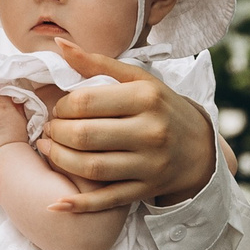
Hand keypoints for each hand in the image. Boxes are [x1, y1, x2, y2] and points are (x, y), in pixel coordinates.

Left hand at [34, 39, 216, 212]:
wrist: (200, 148)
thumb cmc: (161, 108)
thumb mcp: (138, 80)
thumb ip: (96, 63)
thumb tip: (59, 44)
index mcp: (147, 98)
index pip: (86, 102)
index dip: (62, 107)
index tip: (59, 109)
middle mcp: (151, 131)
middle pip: (85, 135)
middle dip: (57, 133)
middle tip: (50, 130)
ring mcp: (149, 164)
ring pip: (90, 168)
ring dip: (60, 160)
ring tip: (49, 149)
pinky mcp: (145, 189)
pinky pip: (106, 200)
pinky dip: (79, 204)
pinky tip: (57, 203)